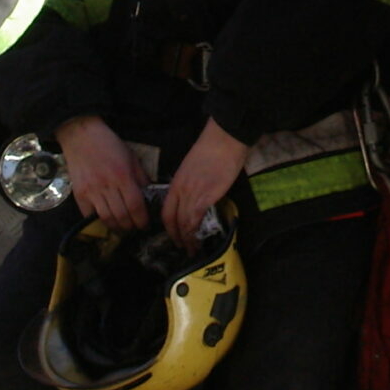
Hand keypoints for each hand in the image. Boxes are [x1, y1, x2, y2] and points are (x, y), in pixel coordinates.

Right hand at [54, 115, 148, 231]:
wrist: (82, 136)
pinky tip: (106, 221)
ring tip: (122, 228)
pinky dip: (98, 222)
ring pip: (106, 218)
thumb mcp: (131, 157)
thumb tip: (149, 196)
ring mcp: (91, 191)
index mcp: (123, 176)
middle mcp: (107, 185)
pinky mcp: (79, 194)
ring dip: (117, 227)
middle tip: (135, 228)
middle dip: (131, 226)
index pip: (135, 205)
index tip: (145, 224)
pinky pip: (89, 215)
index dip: (142, 219)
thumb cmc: (109, 145)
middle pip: (122, 216)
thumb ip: (141, 178)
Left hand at [161, 119, 249, 249]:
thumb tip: (196, 196)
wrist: (224, 140)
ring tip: (192, 250)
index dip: (169, 226)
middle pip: (172, 219)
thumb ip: (191, 183)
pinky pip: (196, 219)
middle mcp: (181, 190)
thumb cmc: (212, 150)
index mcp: (176, 183)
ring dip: (187, 239)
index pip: (166, 210)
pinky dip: (195, 232)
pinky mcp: (206, 196)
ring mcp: (192, 193)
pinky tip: (198, 240)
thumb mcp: (194, 168)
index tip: (174, 235)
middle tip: (183, 248)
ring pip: (183, 222)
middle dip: (177, 237)